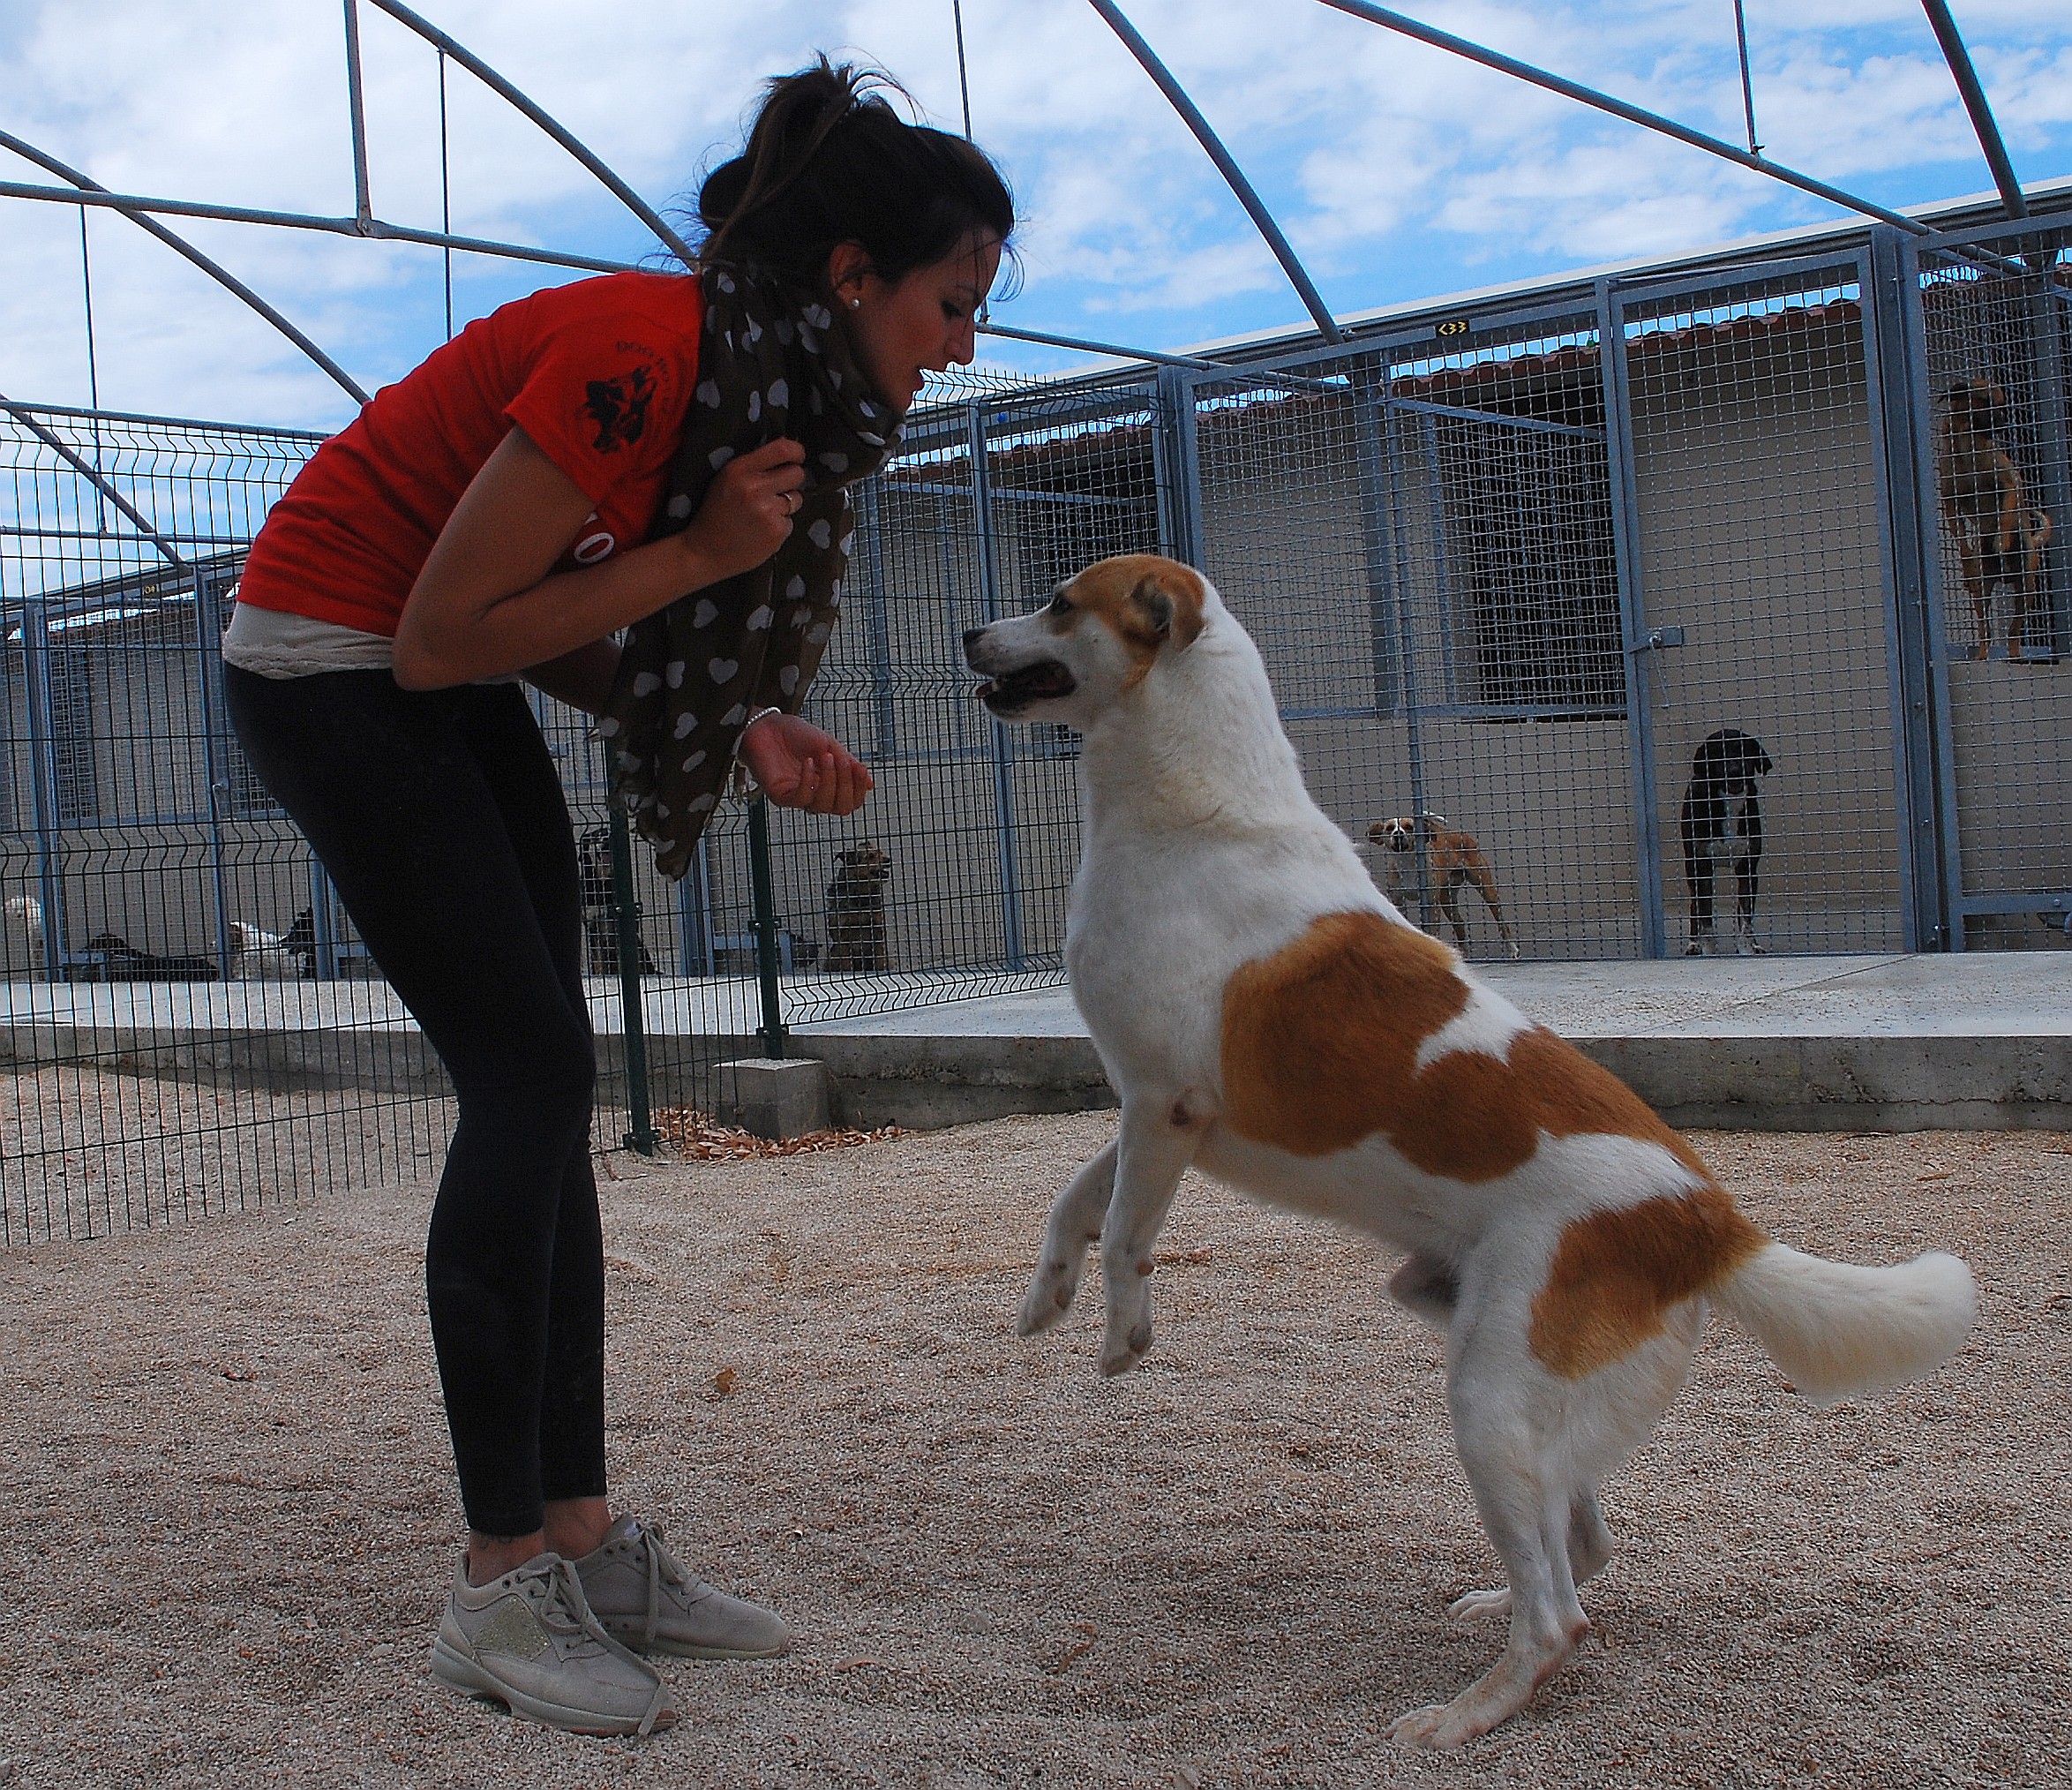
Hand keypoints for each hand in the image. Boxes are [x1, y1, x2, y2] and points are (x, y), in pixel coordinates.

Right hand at [680, 437, 806, 583]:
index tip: (798, 457)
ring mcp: (768, 511)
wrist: (705, 551)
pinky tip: (761, 531)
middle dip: (792, 480)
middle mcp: (755, 487)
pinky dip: (779, 526)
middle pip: (797, 474)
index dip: (797, 451)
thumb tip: (786, 455)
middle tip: (780, 489)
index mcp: (740, 470)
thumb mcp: (725, 479)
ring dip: (785, 506)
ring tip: (763, 515)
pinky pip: (790, 522)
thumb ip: (752, 466)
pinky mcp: (776, 531)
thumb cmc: (715, 514)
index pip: (782, 449)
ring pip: (796, 499)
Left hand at [740, 713, 872, 816]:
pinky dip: (808, 781)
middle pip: (841, 808)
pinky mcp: (781, 796)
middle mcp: (816, 794)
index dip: (859, 789)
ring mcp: (799, 797)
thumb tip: (871, 785)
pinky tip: (808, 762)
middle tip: (842, 762)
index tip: (860, 768)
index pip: (852, 800)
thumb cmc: (795, 734)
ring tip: (826, 757)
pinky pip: (801, 798)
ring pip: (823, 806)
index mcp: (830, 784)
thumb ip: (849, 765)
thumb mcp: (829, 745)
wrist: (767, 725)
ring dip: (829, 781)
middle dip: (847, 786)